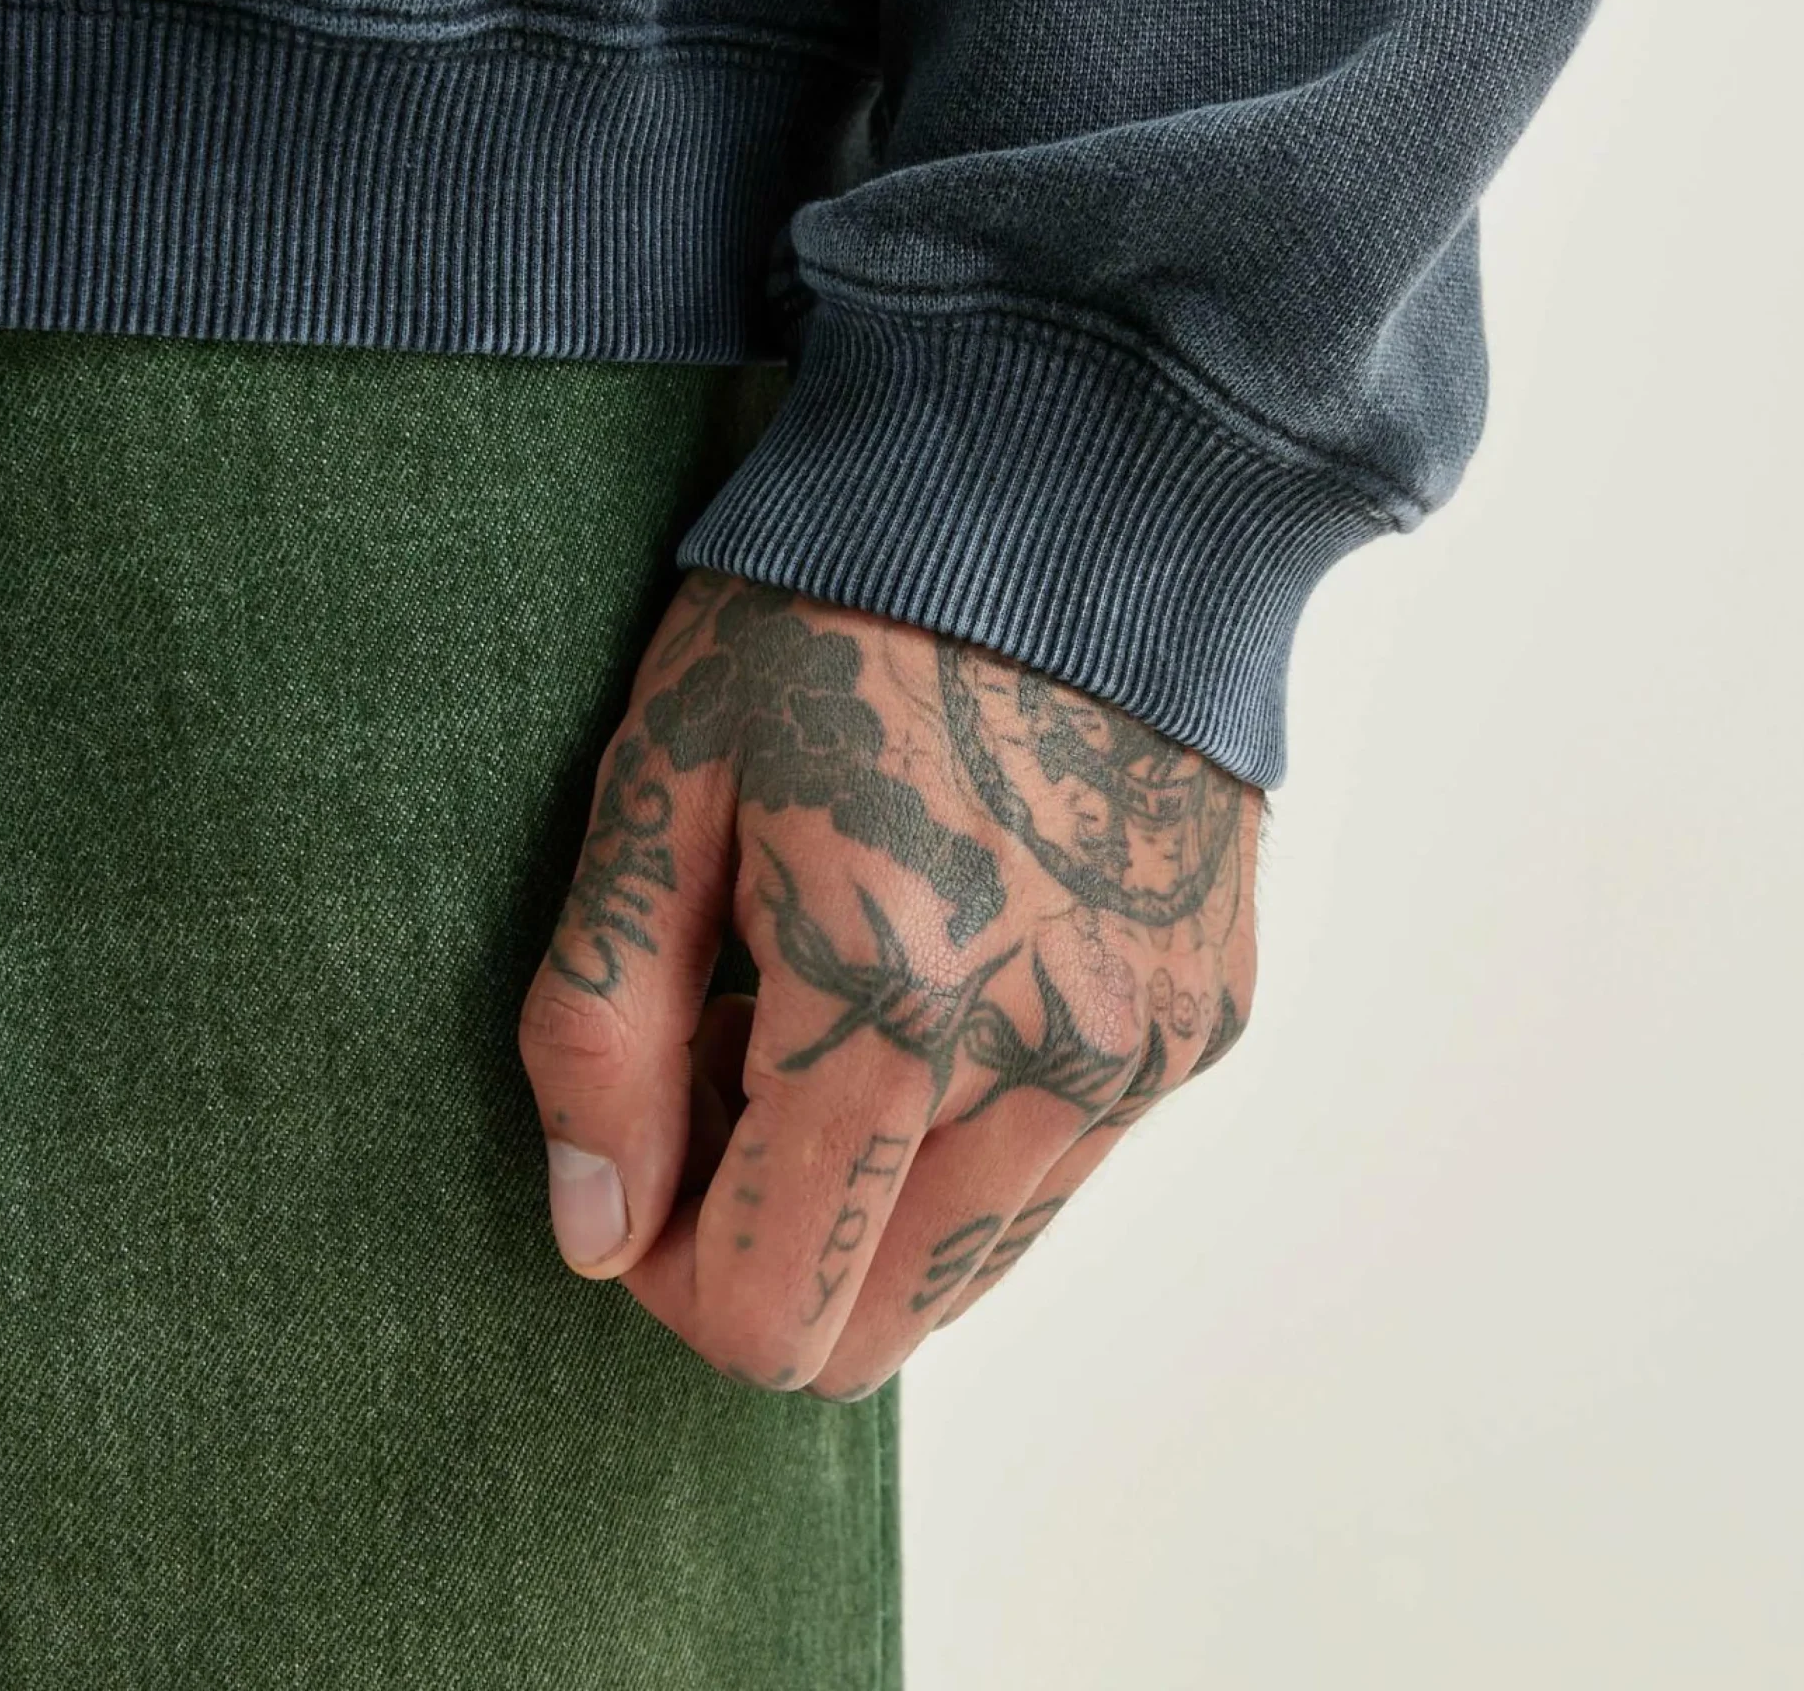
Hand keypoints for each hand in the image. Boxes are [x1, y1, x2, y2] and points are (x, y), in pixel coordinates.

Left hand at [518, 569, 1260, 1398]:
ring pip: (975, 1259)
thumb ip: (600, 1024)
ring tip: (833, 995)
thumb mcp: (664, 776)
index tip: (646, 1145)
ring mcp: (1149, 1046)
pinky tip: (949, 959)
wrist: (1072, 476)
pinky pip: (1068, 1159)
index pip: (769, 1315)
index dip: (669, 1272)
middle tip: (729, 1057)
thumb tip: (596, 1232)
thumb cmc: (835, 609)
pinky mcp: (1207, 1010)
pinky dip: (979, 1118)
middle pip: (878, 1327)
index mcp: (891, 1003)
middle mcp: (1049, 1059)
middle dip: (772, 1239)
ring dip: (876, 1184)